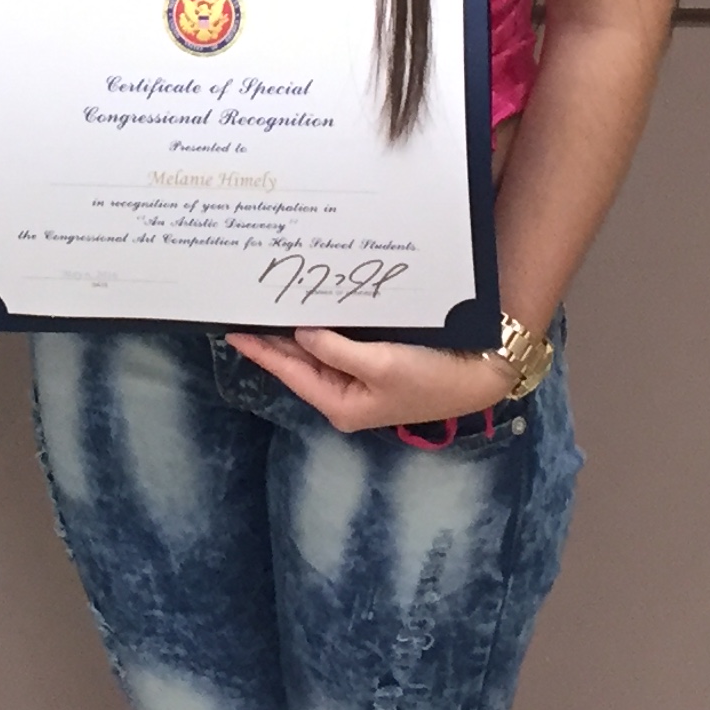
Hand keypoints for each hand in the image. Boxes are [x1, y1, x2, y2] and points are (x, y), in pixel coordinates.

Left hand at [225, 327, 516, 435]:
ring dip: (296, 330)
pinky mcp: (376, 365)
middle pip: (299, 362)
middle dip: (274, 338)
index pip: (290, 372)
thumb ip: (334, 350)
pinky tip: (309, 310)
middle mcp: (345, 395)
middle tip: (245, 309)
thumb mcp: (379, 365)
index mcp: (340, 404)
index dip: (261, 350)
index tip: (232, 331)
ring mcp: (360, 381)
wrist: (478, 375)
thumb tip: (299, 333)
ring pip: (316, 351)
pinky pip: (337, 344)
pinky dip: (321, 327)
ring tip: (267, 305)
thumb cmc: (430, 376)